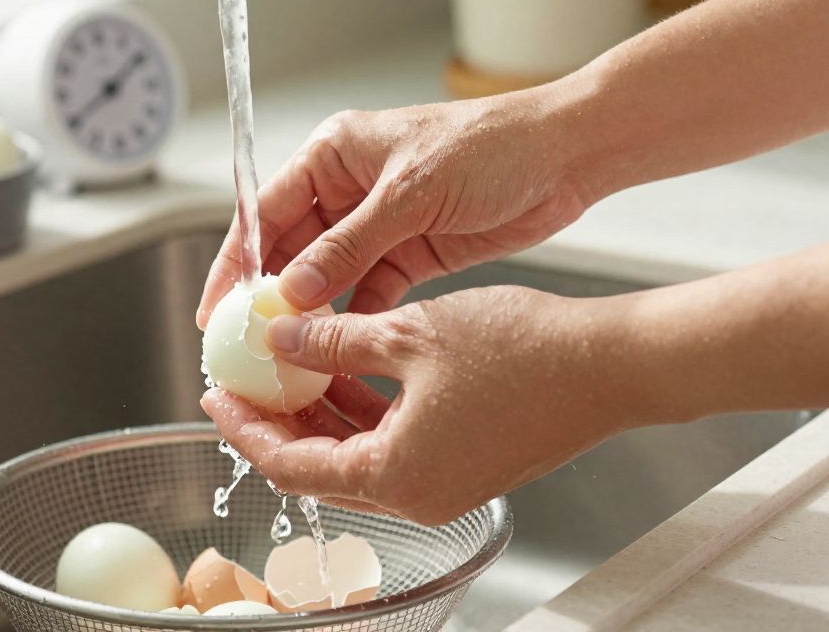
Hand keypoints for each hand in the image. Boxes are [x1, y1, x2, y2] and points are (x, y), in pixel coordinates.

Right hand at [196, 88, 596, 326]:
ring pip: (325, 276)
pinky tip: (336, 350)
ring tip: (285, 355)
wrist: (566, 157)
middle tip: (244, 344)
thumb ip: (349, 245)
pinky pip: (367, 292)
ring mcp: (379, 224)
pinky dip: (352, 318)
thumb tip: (294, 290)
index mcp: (335, 154)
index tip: (217, 307)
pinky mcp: (411, 253)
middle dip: (267, 295)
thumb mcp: (411, 194)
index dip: (236, 261)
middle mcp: (349, 188)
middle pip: (289, 247)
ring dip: (309, 312)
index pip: (266, 211)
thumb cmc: (492, 146)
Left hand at [200, 286, 650, 524]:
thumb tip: (281, 341)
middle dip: (279, 422)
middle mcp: (417, 495)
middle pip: (320, 468)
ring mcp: (445, 486)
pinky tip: (351, 368)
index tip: (217, 396)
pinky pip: (395, 449)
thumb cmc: (525, 351)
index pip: (290, 465)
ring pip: (358, 457)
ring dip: (322, 415)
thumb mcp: (409, 333)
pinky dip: (365, 414)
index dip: (246, 429)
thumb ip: (333, 341)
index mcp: (395, 475)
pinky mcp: (467, 466)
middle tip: (248, 380)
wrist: (611, 364)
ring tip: (294, 364)